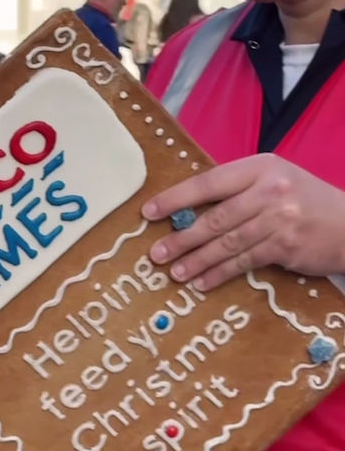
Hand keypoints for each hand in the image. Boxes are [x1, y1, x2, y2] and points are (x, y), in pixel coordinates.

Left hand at [140, 154, 344, 289]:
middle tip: (156, 253)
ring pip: (227, 243)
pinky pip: (244, 262)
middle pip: (215, 217)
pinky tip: (202, 282)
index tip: (149, 212)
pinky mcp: (286, 247)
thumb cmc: (302, 199)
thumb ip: (236, 188)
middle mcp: (269, 191)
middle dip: (182, 238)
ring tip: (174, 271)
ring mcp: (280, 220)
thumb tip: (187, 207)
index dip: (175, 198)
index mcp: (259, 168)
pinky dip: (220, 274)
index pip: (208, 182)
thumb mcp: (271, 179)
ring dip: (197, 260)